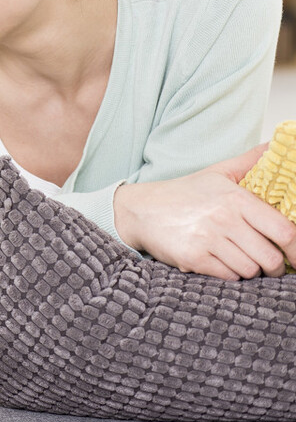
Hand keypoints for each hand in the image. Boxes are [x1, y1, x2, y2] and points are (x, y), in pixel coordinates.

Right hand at [115, 144, 295, 278]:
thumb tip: (276, 144)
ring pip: (249, 270)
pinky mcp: (193, 257)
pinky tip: (220, 263)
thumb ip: (250, 161)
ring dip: (249, 270)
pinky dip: (228, 275)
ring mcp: (208, 239)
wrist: (140, 209)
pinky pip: (227, 276)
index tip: (295, 257)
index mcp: (236, 198)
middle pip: (270, 258)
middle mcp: (224, 218)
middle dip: (274, 267)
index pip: (284, 231)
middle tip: (269, 265)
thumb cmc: (183, 193)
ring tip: (239, 260)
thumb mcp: (217, 172)